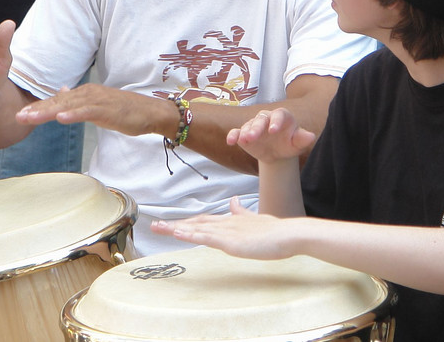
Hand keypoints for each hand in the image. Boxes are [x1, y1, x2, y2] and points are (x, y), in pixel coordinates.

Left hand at [15, 84, 169, 136]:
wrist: (150, 112)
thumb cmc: (126, 111)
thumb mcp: (98, 105)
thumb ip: (78, 101)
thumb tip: (62, 93)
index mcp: (84, 94)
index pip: (57, 101)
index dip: (39, 108)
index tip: (21, 115)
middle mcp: (88, 93)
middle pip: (58, 102)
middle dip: (37, 110)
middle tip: (18, 117)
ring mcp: (97, 100)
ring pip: (67, 106)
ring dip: (47, 111)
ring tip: (30, 118)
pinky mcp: (107, 110)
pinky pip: (86, 112)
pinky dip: (73, 114)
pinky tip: (60, 118)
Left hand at [150, 196, 299, 259]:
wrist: (288, 234)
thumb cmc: (275, 230)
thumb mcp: (255, 219)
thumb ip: (242, 212)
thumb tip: (233, 202)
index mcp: (230, 220)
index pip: (203, 220)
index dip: (187, 221)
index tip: (171, 223)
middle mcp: (225, 223)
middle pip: (195, 222)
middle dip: (174, 224)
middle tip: (155, 226)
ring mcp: (227, 232)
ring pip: (197, 228)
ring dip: (176, 228)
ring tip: (158, 229)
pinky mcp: (231, 241)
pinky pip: (206, 237)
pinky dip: (191, 234)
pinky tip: (178, 232)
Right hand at [228, 108, 315, 162]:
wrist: (278, 152)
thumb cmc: (290, 144)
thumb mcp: (298, 143)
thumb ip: (303, 138)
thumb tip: (311, 136)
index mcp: (282, 116)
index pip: (279, 115)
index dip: (276, 122)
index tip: (273, 130)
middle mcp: (266, 118)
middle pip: (261, 119)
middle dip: (256, 127)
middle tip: (252, 137)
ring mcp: (254, 125)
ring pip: (248, 125)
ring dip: (245, 132)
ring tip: (243, 140)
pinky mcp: (244, 133)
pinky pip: (237, 132)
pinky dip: (233, 135)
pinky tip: (230, 141)